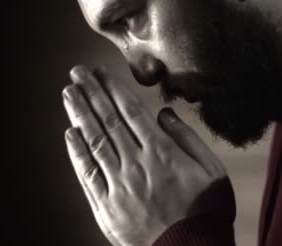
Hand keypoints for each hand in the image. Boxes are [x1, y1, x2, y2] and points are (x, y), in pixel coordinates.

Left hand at [62, 65, 228, 245]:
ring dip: (79, 115)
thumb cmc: (207, 209)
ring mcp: (119, 186)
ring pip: (95, 143)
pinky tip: (70, 134)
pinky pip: (88, 174)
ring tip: (68, 93)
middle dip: (91, 94)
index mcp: (162, 153)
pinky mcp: (107, 207)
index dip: (113, 89)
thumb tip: (164, 113)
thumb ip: (188, 139)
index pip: (131, 112)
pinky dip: (77, 153)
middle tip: (76, 72)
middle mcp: (136, 164)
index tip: (99, 72)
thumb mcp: (213, 169)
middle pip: (108, 122)